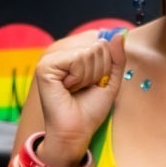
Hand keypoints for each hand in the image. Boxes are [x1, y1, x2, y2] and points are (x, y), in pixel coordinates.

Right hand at [32, 32, 124, 166]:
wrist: (76, 132)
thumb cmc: (90, 110)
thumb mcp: (111, 81)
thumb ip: (117, 58)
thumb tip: (120, 34)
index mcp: (74, 52)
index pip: (102, 40)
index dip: (106, 64)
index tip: (96, 82)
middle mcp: (62, 51)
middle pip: (98, 44)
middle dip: (99, 70)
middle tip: (85, 87)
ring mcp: (52, 57)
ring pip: (89, 52)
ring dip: (89, 76)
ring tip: (76, 89)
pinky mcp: (46, 65)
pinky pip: (77, 59)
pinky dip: (79, 77)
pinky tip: (68, 87)